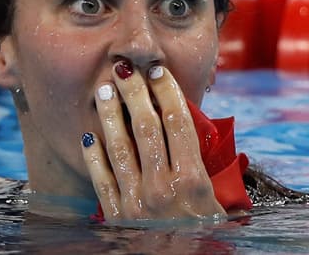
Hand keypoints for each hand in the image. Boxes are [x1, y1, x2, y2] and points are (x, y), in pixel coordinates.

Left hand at [81, 60, 224, 219]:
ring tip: (103, 91)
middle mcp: (162, 186)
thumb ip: (211, 175)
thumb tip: (206, 142)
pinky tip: (88, 134)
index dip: (166, 91)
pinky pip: (100, 176)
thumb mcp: (220, 209)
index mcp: (193, 182)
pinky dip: (93, 154)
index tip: (158, 71)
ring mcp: (135, 199)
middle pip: (145, 126)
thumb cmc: (205, 241)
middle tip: (125, 69)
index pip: (178, 123)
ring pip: (118, 145)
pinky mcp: (115, 213)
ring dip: (109, 115)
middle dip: (134, 93)